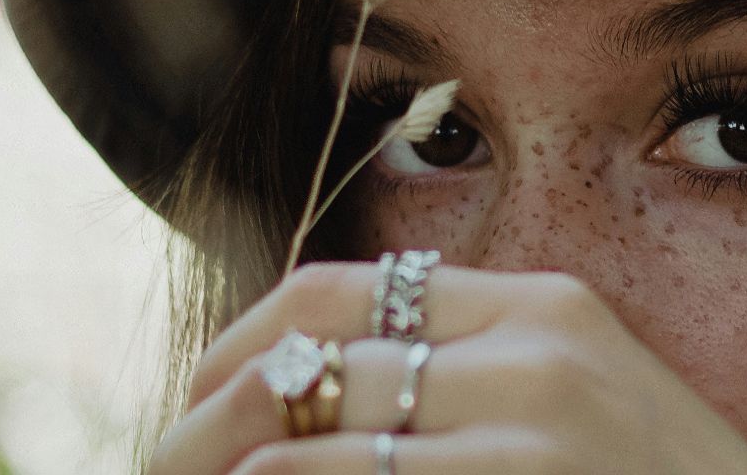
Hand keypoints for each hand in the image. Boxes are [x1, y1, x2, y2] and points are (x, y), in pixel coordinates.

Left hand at [148, 260, 746, 473]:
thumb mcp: (586, 404)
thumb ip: (480, 375)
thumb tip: (334, 392)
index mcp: (545, 305)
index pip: (342, 289)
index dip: (241, 343)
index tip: (197, 402)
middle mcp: (537, 345)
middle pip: (312, 358)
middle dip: (209, 421)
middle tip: (160, 468)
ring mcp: (538, 423)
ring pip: (316, 444)